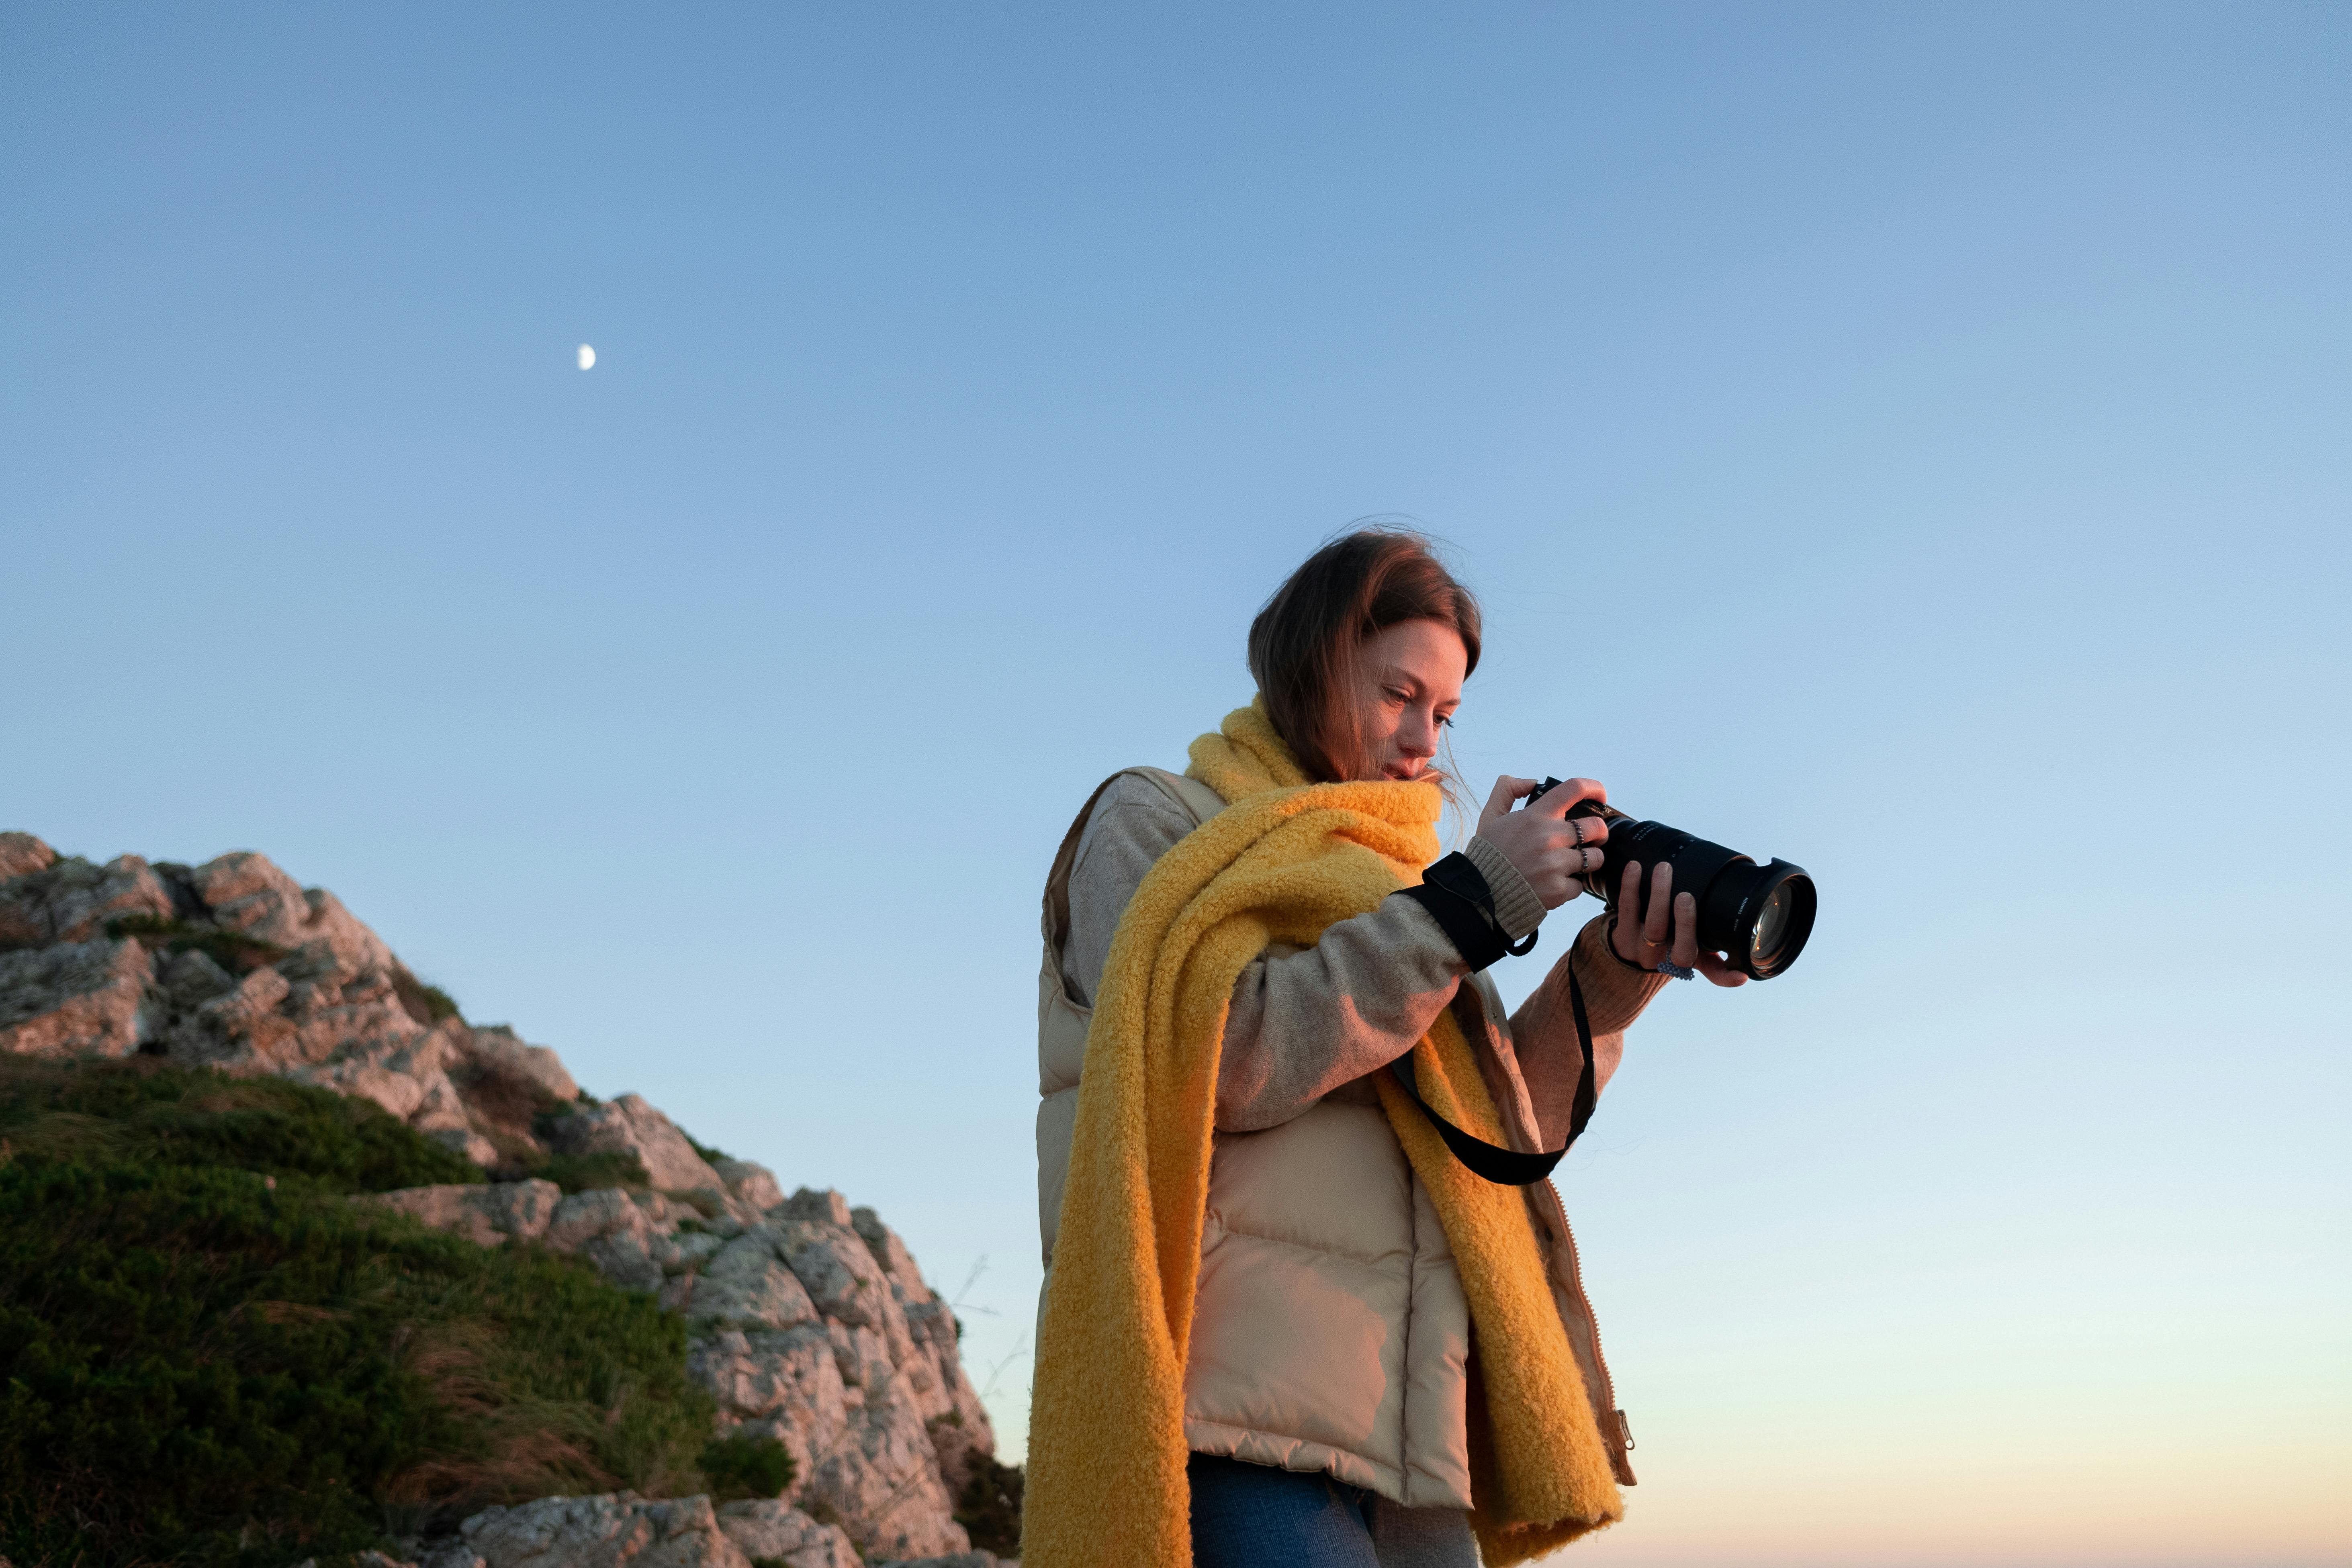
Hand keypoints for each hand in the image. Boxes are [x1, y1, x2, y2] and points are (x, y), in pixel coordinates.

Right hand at [1474, 775, 1608, 909]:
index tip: (1600, 797)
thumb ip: (1507, 790)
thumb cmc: (1488, 853)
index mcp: (1536, 817)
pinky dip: (1570, 886)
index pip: (1574, 789)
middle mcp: (1550, 838)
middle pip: (1597, 827)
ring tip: (1572, 864)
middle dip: (1598, 832)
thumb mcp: (1490, 815)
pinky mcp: (1558, 890)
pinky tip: (1554, 884)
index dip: (1595, 788)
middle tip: (1590, 839)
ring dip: (1588, 860)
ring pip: (1596, 858)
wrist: (1478, 894)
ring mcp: (1556, 865)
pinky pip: (1580, 886)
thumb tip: (1531, 782)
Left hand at [1609, 860, 1748, 986]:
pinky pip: (1626, 907)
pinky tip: (1634, 867)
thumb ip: (1715, 966)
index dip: (1719, 972)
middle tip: (1687, 895)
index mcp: (1682, 961)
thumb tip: (1743, 977)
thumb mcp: (1691, 960)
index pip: (1699, 963)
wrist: (1626, 959)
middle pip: (1674, 941)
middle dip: (1683, 919)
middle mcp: (1660, 957)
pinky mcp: (1620, 932)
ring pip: (1651, 922)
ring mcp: (1638, 945)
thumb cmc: (1668, 951)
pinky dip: (1630, 886)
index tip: (1729, 960)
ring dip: (1658, 894)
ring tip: (1664, 868)